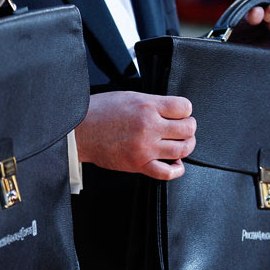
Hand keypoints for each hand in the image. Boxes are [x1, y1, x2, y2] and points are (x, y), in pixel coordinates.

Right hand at [75, 91, 195, 179]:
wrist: (80, 131)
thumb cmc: (99, 112)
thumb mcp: (130, 96)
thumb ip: (153, 104)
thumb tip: (172, 112)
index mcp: (147, 106)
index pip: (185, 107)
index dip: (185, 110)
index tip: (181, 113)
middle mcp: (149, 127)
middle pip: (188, 128)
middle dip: (189, 127)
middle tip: (182, 128)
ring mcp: (145, 148)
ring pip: (183, 149)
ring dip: (186, 146)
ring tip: (180, 143)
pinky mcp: (139, 165)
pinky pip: (168, 172)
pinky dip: (177, 169)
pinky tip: (175, 163)